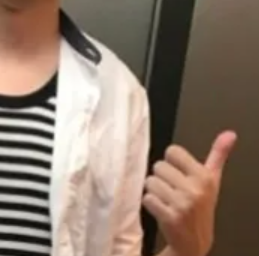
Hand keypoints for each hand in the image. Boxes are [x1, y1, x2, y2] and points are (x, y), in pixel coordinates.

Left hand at [143, 131, 236, 255]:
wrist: (195, 241)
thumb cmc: (202, 205)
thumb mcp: (213, 179)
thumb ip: (218, 154)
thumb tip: (230, 133)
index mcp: (204, 176)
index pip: (172, 151)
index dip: (171, 162)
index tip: (179, 174)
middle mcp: (194, 189)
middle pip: (158, 166)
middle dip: (162, 178)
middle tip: (173, 190)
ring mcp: (182, 204)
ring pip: (150, 181)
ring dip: (154, 191)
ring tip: (167, 200)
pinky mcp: (169, 217)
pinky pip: (146, 197)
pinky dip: (150, 203)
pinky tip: (162, 210)